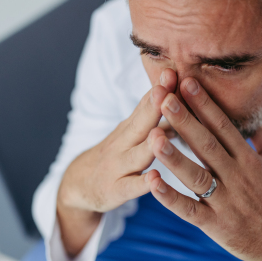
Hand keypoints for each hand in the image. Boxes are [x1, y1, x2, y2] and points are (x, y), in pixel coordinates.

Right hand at [56, 69, 176, 255]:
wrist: (78, 184)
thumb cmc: (115, 154)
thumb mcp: (131, 132)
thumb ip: (154, 115)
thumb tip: (183, 95)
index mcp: (131, 127)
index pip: (146, 104)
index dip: (159, 88)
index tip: (172, 70)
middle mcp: (123, 143)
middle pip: (141, 123)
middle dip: (154, 104)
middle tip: (167, 85)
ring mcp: (119, 166)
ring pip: (137, 154)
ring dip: (150, 143)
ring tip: (161, 133)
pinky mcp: (116, 190)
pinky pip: (131, 187)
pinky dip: (143, 184)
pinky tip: (154, 179)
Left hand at [144, 74, 261, 260]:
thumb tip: (254, 113)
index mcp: (250, 160)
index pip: (224, 126)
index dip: (204, 104)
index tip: (187, 83)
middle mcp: (238, 177)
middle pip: (207, 145)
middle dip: (185, 121)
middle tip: (164, 98)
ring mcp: (226, 202)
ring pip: (196, 176)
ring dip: (174, 156)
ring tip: (153, 137)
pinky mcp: (216, 224)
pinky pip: (189, 210)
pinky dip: (170, 197)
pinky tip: (152, 182)